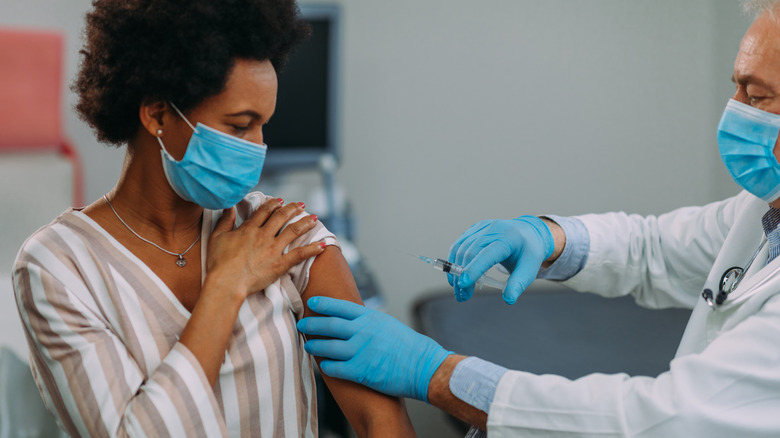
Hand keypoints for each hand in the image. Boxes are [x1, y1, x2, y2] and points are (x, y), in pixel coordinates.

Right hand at [207, 198, 324, 298]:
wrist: (226, 283)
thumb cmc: (218, 263)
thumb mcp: (217, 237)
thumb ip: (225, 221)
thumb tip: (228, 207)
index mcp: (249, 229)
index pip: (264, 212)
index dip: (273, 204)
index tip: (280, 200)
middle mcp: (263, 235)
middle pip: (281, 217)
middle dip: (293, 209)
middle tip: (301, 205)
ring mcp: (273, 249)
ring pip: (293, 231)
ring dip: (305, 223)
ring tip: (314, 218)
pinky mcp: (280, 264)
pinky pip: (300, 254)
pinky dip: (312, 249)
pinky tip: (322, 244)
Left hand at [297, 297, 451, 401]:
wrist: (423, 366)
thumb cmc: (408, 346)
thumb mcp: (387, 324)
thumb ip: (368, 322)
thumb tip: (352, 320)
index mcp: (369, 318)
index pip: (340, 307)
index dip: (323, 304)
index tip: (312, 302)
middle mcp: (362, 332)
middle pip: (328, 325)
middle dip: (311, 325)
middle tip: (302, 325)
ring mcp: (360, 351)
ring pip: (327, 347)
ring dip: (315, 346)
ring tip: (308, 346)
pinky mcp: (360, 371)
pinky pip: (335, 368)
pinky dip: (326, 367)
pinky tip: (324, 366)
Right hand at [448, 215, 553, 303]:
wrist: (528, 234)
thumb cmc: (528, 252)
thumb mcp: (529, 269)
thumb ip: (518, 284)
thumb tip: (508, 299)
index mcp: (508, 237)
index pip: (487, 253)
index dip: (474, 269)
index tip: (464, 284)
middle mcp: (493, 229)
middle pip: (470, 252)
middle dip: (462, 276)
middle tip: (463, 295)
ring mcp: (482, 228)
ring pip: (461, 248)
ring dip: (455, 271)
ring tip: (459, 290)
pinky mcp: (474, 230)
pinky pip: (459, 245)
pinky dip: (455, 261)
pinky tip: (457, 276)